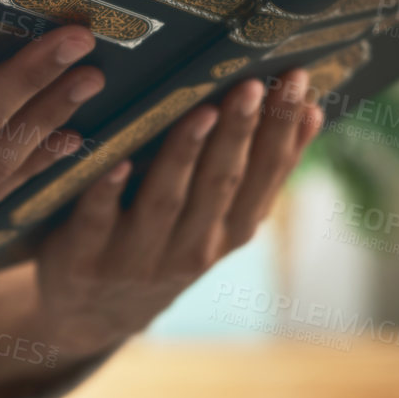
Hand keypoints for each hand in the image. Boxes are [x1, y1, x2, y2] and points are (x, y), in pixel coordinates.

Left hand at [29, 69, 323, 357]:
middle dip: (241, 132)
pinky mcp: (87, 259)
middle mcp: (192, 249)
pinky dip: (109, 192)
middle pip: (221, 183)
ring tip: (203, 109)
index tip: (297, 81)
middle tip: (254, 82)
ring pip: (167, 199)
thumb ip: (254, 175)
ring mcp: (138, 256)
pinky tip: (116, 161)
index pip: (265, 176)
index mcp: (229, 233)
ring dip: (185, 153)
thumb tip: (311, 112)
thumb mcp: (217, 223)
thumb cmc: (162, 246)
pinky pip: (99, 220)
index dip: (283, 132)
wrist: (90, 316)